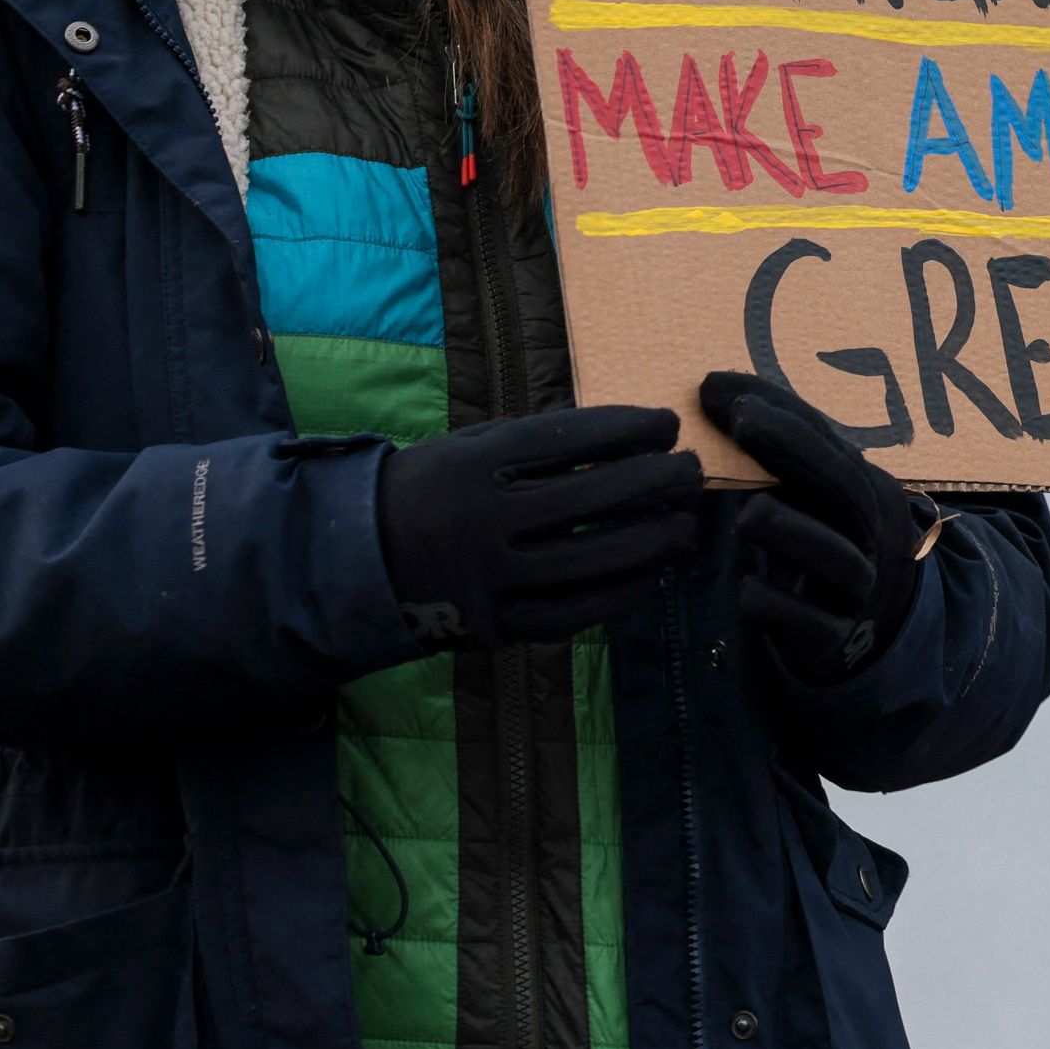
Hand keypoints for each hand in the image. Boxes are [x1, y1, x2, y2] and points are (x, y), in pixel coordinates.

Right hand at [376, 406, 702, 649]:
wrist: (358, 559)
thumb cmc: (431, 490)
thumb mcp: (469, 449)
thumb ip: (538, 444)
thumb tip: (628, 436)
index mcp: (475, 464)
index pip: (571, 439)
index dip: (629, 429)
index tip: (668, 424)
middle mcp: (483, 519)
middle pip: (591, 497)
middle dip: (654, 482)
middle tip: (691, 471)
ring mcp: (489, 577)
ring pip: (591, 560)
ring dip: (652, 541)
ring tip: (687, 524)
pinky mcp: (496, 624)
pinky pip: (574, 612)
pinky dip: (621, 593)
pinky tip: (654, 574)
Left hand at [699, 370, 931, 683]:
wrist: (864, 631)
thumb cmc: (821, 543)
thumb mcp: (813, 494)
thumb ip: (776, 449)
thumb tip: (711, 385)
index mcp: (863, 491)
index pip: (831, 444)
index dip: (785, 414)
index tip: (725, 389)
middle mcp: (868, 534)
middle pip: (844, 490)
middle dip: (795, 450)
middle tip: (742, 421)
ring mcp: (855, 588)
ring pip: (837, 558)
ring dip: (794, 532)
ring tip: (749, 515)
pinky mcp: (832, 639)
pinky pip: (811, 624)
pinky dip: (781, 606)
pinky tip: (746, 590)